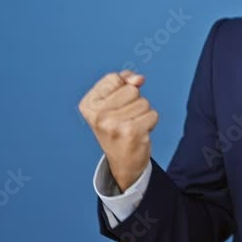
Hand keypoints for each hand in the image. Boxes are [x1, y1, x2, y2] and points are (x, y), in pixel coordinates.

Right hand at [78, 70, 158, 190]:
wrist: (123, 162)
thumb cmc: (118, 128)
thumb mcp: (113, 102)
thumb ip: (124, 81)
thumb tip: (138, 78)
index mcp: (88, 104)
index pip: (114, 78)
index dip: (122, 89)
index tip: (116, 107)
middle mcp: (97, 115)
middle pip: (131, 90)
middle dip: (134, 102)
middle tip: (126, 119)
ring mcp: (113, 124)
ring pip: (144, 102)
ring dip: (143, 114)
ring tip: (132, 126)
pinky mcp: (131, 132)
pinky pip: (152, 114)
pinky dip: (150, 122)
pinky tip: (139, 133)